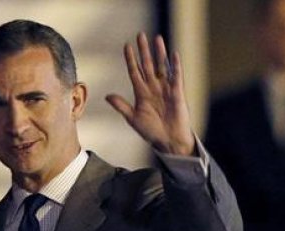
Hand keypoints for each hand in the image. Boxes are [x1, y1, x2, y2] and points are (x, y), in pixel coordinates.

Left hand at [106, 32, 195, 155]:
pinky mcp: (177, 93)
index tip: (126, 46)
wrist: (168, 141)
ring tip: (156, 38)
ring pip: (161, 66)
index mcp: (141, 93)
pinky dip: (175, 66)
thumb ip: (121, 106)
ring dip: (159, 53)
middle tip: (140, 35)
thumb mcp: (133, 118)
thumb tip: (107, 96)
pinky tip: (173, 54)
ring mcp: (166, 89)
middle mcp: (153, 87)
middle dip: (144, 50)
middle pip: (147, 65)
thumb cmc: (151, 130)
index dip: (131, 59)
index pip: (135, 71)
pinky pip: (176, 76)